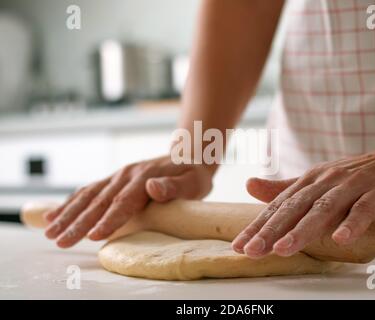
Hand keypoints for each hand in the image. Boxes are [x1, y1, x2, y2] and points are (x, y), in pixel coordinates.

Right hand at [44, 155, 212, 247]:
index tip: (94, 236)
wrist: (188, 156)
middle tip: (61, 241)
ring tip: (50, 232)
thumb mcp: (194, 181)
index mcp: (144, 177)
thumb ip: (174, 186)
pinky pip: (88, 190)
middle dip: (78, 222)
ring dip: (68, 213)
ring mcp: (118, 176)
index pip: (124, 202)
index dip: (109, 220)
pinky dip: (70, 203)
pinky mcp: (114, 179)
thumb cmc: (193, 174)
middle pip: (99, 201)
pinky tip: (55, 215)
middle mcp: (126, 175)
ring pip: (88, 195)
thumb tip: (153, 188)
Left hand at [232, 145, 374, 257]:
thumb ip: (284, 188)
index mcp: (309, 181)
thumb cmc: (355, 177)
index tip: (239, 246)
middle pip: (294, 208)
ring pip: (324, 209)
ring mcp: (351, 186)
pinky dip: (352, 223)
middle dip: (271, 231)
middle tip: (252, 250)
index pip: (278, 206)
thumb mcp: (317, 181)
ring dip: (303, 230)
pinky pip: (364, 209)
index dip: (258, 226)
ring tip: (283, 249)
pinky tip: (341, 239)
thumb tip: (249, 185)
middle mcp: (326, 182)